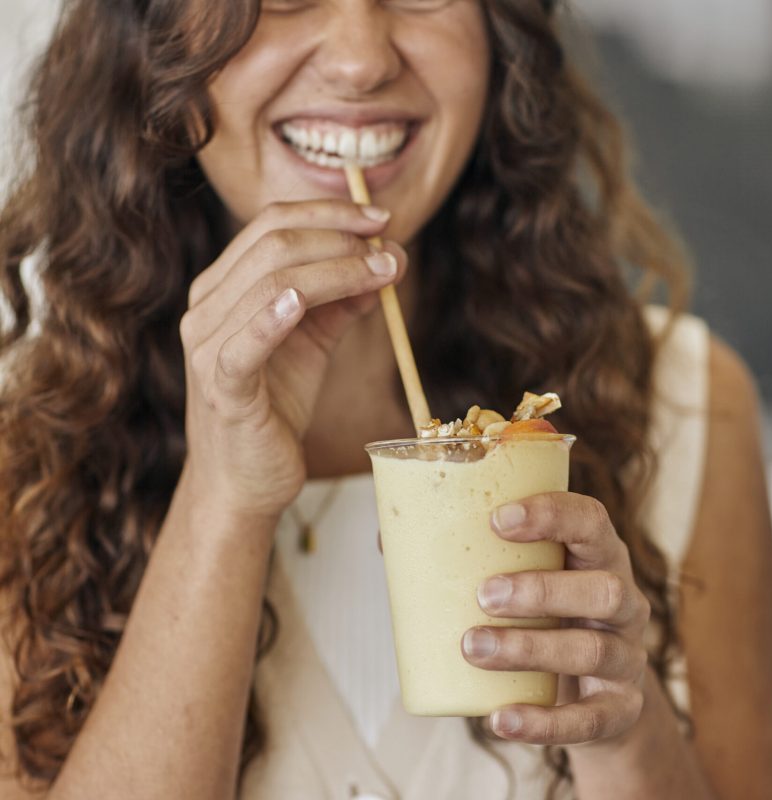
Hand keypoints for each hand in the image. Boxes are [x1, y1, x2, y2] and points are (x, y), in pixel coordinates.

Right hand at [179, 200, 405, 518]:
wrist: (247, 479)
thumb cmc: (276, 408)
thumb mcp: (314, 344)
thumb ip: (342, 302)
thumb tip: (388, 260)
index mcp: (223, 288)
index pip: (271, 225)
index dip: (329, 212)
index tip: (380, 218)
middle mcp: (206, 308)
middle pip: (272, 245)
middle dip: (339, 237)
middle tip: (388, 247)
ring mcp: (208, 347)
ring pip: (268, 284)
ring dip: (334, 271)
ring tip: (382, 270)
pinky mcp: (221, 388)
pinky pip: (243, 346)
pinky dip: (271, 318)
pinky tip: (301, 301)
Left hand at [461, 492, 650, 745]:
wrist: (593, 692)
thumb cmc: (544, 615)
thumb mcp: (524, 578)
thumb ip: (466, 557)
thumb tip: (386, 540)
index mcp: (597, 556)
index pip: (591, 521)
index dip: (551, 515)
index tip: (498, 519)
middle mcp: (623, 602)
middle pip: (603, 589)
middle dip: (541, 590)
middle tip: (483, 595)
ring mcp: (627, 658)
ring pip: (593, 650)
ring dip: (529, 648)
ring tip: (472, 647)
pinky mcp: (620, 710)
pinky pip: (589, 719)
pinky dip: (544, 722)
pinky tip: (500, 718)